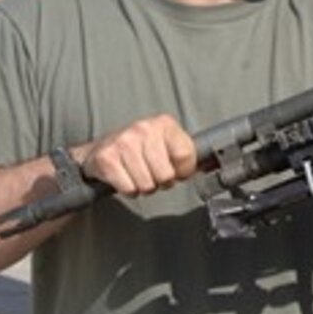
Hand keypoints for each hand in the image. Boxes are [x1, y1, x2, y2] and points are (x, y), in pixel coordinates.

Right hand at [70, 114, 197, 196]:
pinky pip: (128, 188)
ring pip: (147, 184)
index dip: (182, 171)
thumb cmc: (140, 149)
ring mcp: (124, 142)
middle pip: (166, 174)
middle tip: (153, 174)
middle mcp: (143, 128)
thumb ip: (187, 153)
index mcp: (164, 123)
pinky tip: (126, 177)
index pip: (186, 156)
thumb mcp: (167, 143)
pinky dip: (129, 190)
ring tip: (139, 174)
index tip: (175, 169)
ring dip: (144, 186)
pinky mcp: (107, 158)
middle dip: (161, 181)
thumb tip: (211, 164)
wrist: (101, 149)